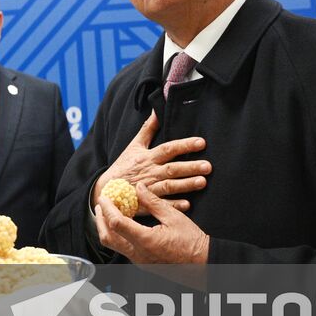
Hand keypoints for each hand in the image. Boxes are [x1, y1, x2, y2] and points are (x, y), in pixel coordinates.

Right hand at [90, 113, 209, 209]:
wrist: (107, 189)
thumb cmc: (124, 166)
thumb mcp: (134, 146)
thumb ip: (148, 129)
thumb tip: (157, 111)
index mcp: (148, 157)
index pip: (168, 149)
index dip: (184, 145)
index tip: (201, 143)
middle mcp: (150, 172)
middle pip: (172, 168)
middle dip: (190, 167)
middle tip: (208, 166)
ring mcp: (149, 189)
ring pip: (169, 186)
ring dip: (186, 185)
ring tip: (203, 182)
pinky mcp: (146, 204)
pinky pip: (162, 204)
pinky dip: (173, 205)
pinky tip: (187, 205)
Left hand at [94, 181, 209, 263]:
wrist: (203, 264)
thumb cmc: (192, 242)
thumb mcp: (173, 217)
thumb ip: (153, 202)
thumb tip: (139, 187)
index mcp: (146, 240)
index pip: (117, 223)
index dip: (107, 208)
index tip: (104, 197)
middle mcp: (138, 254)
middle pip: (108, 237)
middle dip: (100, 219)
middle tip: (101, 205)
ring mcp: (139, 261)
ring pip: (113, 245)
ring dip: (107, 228)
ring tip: (108, 213)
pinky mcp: (142, 263)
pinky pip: (122, 249)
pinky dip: (117, 235)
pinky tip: (122, 224)